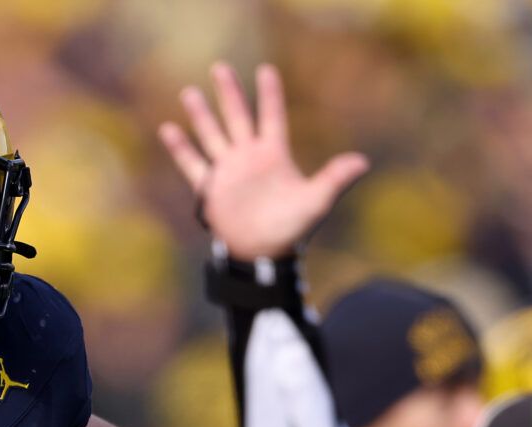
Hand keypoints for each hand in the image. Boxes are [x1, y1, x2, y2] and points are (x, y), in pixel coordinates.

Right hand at [157, 63, 367, 260]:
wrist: (263, 256)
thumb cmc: (292, 230)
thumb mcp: (316, 202)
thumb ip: (334, 179)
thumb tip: (362, 162)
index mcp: (273, 155)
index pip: (272, 117)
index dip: (270, 94)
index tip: (265, 69)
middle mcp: (248, 157)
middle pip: (237, 117)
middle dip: (229, 93)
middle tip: (219, 67)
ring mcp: (228, 172)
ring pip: (212, 135)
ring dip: (201, 115)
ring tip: (189, 92)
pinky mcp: (210, 189)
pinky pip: (193, 164)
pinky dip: (181, 149)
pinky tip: (168, 129)